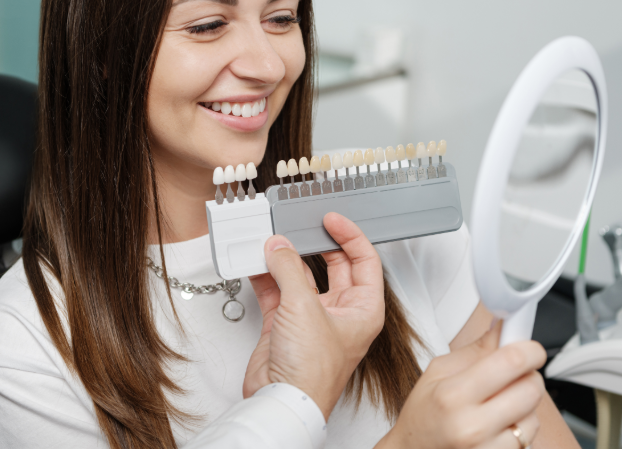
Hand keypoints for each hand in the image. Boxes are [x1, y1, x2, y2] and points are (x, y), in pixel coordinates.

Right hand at [244, 212, 384, 419]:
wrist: (281, 401)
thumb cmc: (312, 373)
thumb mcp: (304, 307)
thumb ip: (289, 269)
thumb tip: (279, 247)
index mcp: (363, 309)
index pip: (364, 261)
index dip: (350, 235)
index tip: (331, 220)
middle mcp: (340, 312)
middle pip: (333, 265)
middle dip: (315, 245)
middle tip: (302, 226)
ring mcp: (311, 317)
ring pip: (300, 276)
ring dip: (285, 259)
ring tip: (272, 242)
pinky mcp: (285, 324)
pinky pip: (277, 290)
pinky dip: (266, 275)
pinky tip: (257, 262)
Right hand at [381, 321, 545, 448]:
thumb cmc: (423, 413)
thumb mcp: (438, 372)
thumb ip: (476, 350)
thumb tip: (503, 328)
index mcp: (453, 394)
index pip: (510, 362)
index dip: (529, 350)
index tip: (531, 348)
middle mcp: (473, 425)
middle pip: (530, 388)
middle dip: (528, 375)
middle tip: (513, 373)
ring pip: (534, 415)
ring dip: (524, 404)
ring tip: (500, 403)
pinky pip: (529, 438)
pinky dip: (521, 426)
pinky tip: (500, 423)